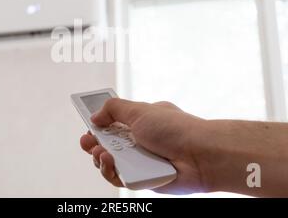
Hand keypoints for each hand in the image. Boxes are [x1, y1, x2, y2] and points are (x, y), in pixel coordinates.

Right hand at [79, 98, 210, 193]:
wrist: (200, 155)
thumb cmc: (176, 130)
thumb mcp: (140, 110)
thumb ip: (114, 109)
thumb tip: (95, 116)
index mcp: (141, 122)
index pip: (114, 122)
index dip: (100, 123)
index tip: (89, 123)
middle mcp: (140, 141)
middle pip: (108, 144)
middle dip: (94, 142)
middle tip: (88, 141)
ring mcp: (140, 161)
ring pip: (110, 162)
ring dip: (100, 157)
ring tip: (101, 152)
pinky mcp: (141, 179)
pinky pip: (118, 178)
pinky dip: (110, 171)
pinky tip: (109, 162)